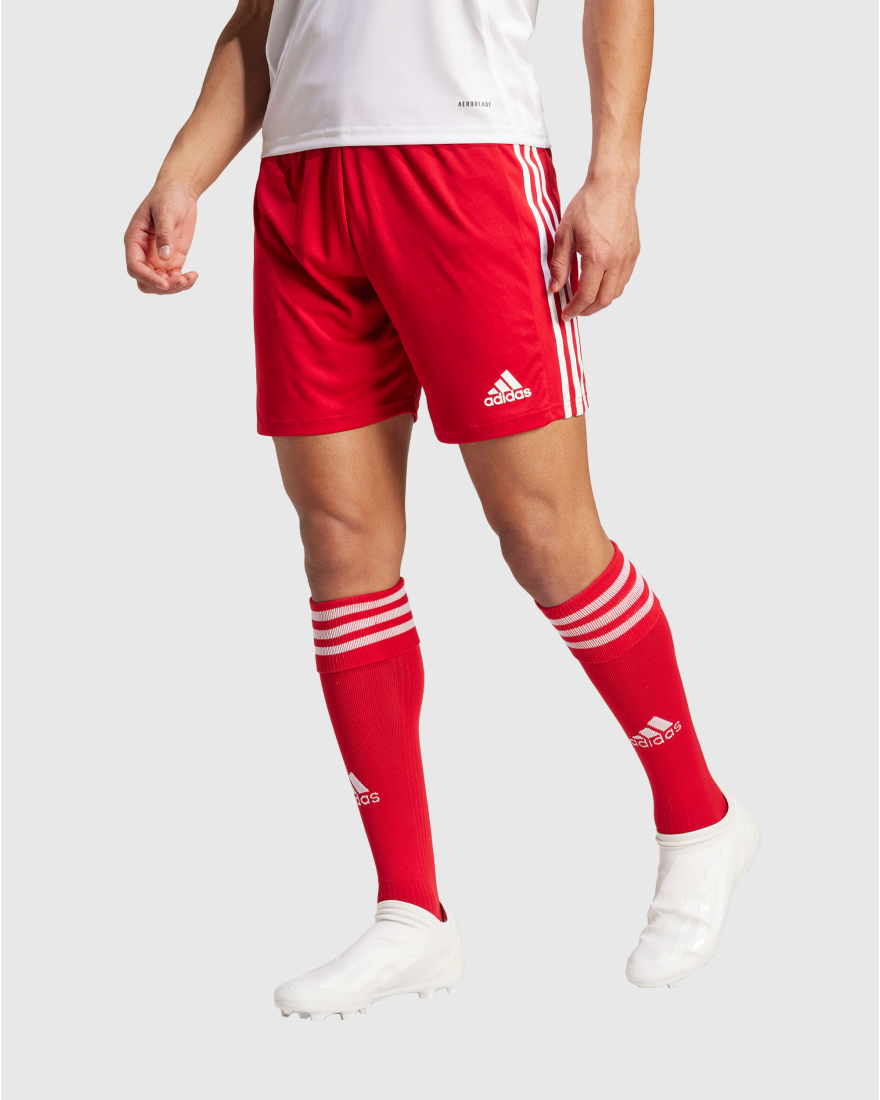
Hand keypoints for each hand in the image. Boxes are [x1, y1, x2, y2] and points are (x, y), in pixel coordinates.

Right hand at [124, 180, 199, 294]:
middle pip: (145, 281)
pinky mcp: (172, 260)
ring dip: (176, 286)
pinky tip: (194, 275)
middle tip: (182, 280)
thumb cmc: (167, 196)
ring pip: (161, 284)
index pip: (134, 267)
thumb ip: (164, 234)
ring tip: (192, 277)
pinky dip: (184, 282)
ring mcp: (157, 258)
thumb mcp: (164, 211)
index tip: (165, 283)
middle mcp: (143, 253)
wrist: (180, 191)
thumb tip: (165, 257)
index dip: (148, 278)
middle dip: (162, 286)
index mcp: (134, 240)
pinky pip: (174, 278)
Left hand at [549, 171, 639, 319]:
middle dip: (588, 310)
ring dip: (601, 300)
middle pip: (604, 300)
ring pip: (617, 292)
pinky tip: (600, 282)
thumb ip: (559, 264)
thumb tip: (555, 288)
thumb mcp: (565, 234)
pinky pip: (625, 278)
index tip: (566, 313)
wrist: (613, 184)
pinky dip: (612, 287)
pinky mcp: (634, 251)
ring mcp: (628, 256)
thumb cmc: (588, 204)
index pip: (586, 295)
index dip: (575, 309)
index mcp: (598, 257)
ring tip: (587, 298)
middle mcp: (617, 260)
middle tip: (575, 310)